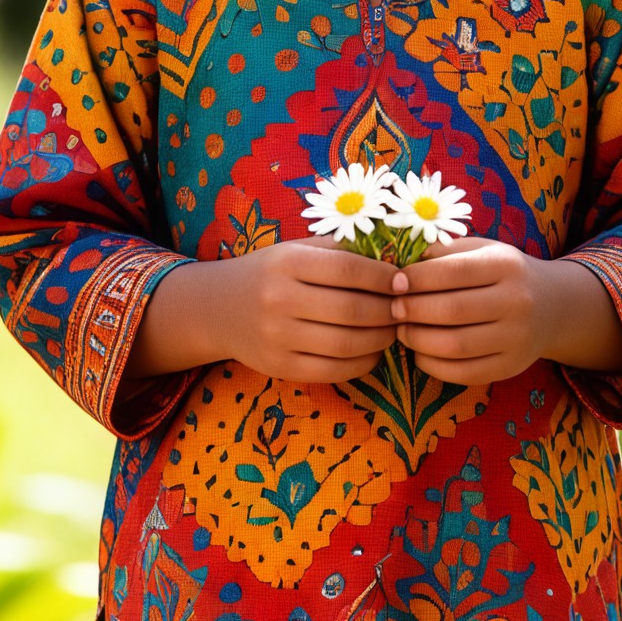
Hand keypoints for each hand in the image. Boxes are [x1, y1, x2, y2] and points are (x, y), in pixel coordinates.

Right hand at [132, 237, 397, 384]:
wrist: (216, 309)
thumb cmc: (268, 274)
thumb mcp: (294, 250)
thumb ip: (338, 251)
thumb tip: (393, 259)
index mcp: (287, 262)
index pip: (349, 269)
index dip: (384, 277)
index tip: (402, 282)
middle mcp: (279, 299)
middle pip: (352, 309)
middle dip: (389, 311)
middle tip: (404, 310)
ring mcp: (277, 337)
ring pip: (347, 343)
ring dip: (381, 339)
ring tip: (393, 331)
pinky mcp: (279, 367)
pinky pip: (332, 370)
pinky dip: (362, 364)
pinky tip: (372, 353)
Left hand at [389, 237, 621, 385]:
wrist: (552, 305)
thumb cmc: (503, 273)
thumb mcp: (482, 250)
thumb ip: (444, 252)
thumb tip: (398, 263)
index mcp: (506, 265)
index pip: (452, 271)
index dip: (416, 279)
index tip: (393, 283)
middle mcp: (516, 301)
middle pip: (451, 310)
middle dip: (412, 310)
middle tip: (392, 309)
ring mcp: (516, 338)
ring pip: (454, 345)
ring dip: (417, 340)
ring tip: (402, 330)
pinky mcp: (510, 367)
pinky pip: (463, 372)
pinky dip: (432, 365)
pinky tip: (419, 352)